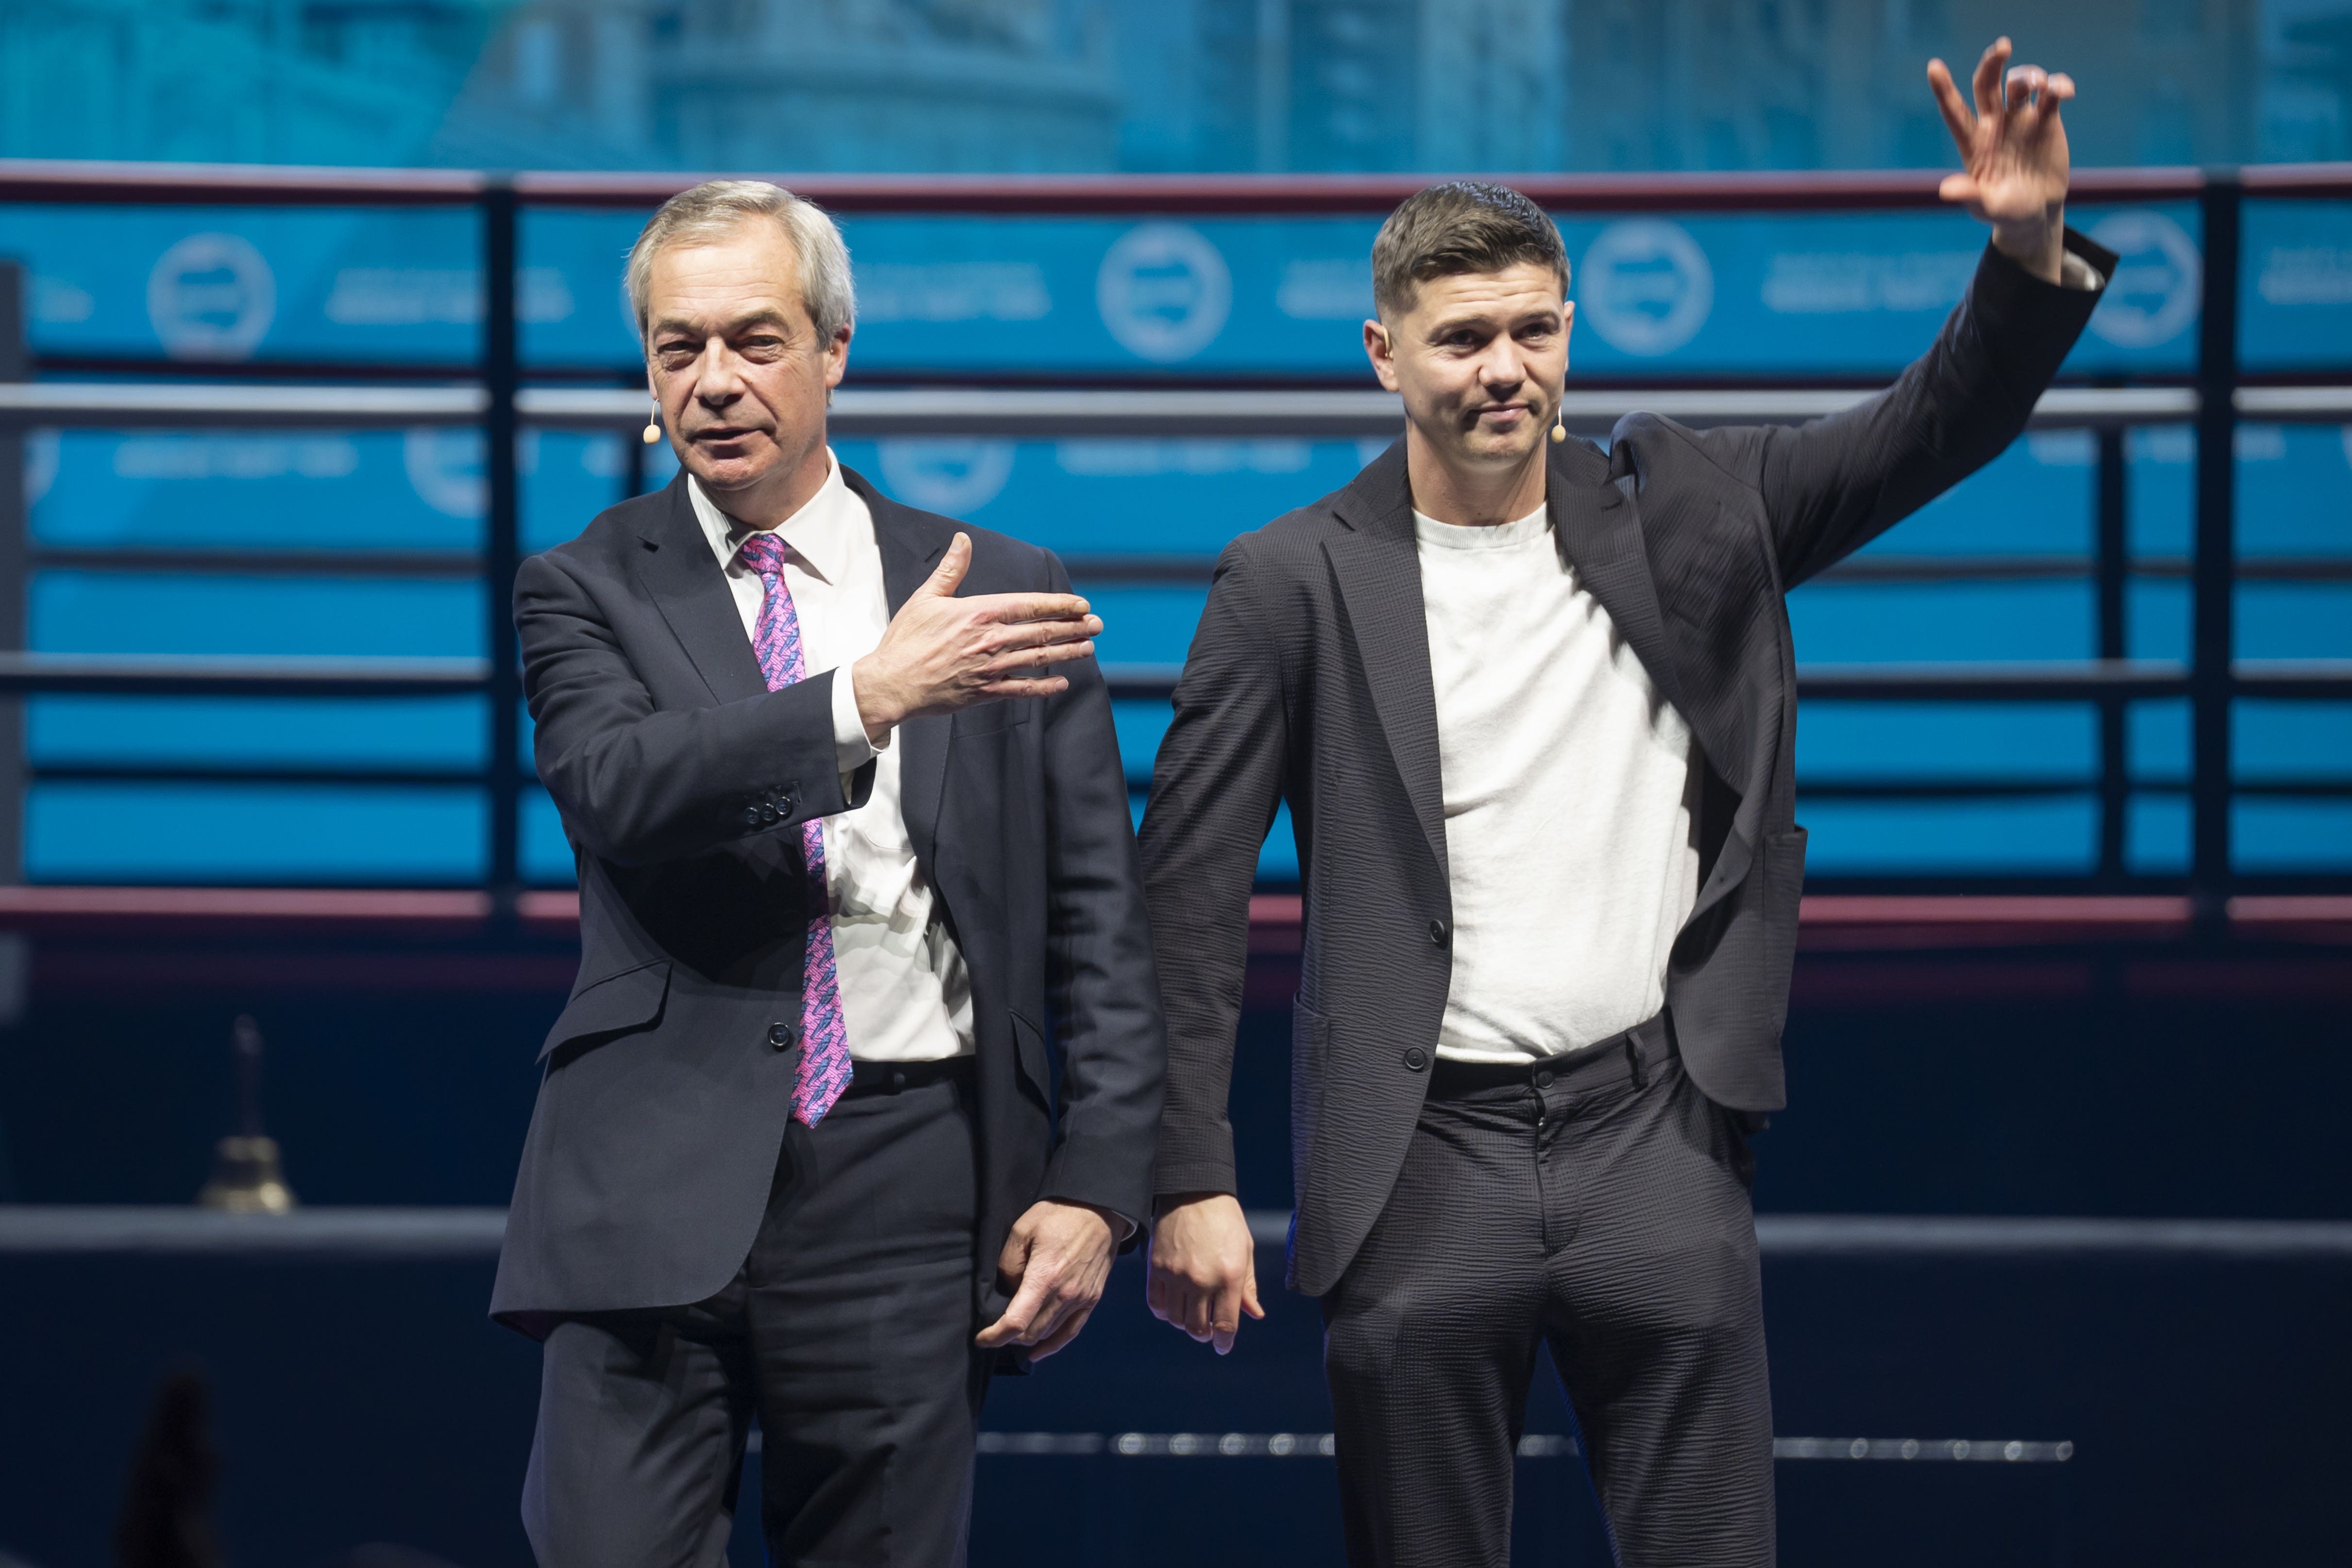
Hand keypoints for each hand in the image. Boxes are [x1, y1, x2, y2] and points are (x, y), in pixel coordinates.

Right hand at [852, 533, 1101, 743]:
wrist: (891, 683)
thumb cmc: (906, 639)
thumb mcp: (926, 598)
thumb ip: (951, 569)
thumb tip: (963, 539)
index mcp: (978, 613)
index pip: (1030, 605)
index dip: (1059, 605)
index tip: (1082, 604)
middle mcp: (990, 640)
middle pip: (1042, 632)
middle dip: (1074, 627)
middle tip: (1098, 625)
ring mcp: (990, 668)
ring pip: (1038, 658)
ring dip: (1067, 652)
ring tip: (1089, 648)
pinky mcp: (984, 693)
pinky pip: (1022, 689)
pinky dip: (1044, 686)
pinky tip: (1062, 682)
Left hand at [975, 1200, 1115, 1360]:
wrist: (1100, 1209)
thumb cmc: (1059, 1215)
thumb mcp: (1022, 1230)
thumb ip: (1009, 1264)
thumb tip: (1009, 1290)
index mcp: (1045, 1277)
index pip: (1016, 1322)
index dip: (995, 1336)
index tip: (981, 1338)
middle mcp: (1065, 1294)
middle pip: (1032, 1333)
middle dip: (1009, 1337)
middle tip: (996, 1330)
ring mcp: (1082, 1299)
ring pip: (1049, 1334)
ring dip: (1028, 1338)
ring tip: (1014, 1334)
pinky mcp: (1092, 1299)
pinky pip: (1071, 1331)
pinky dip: (1053, 1345)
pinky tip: (1039, 1351)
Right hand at [1146, 1193, 1263, 1355]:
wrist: (1193, 1191)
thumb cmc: (1225, 1220)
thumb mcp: (1245, 1250)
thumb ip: (1248, 1286)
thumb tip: (1254, 1314)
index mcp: (1229, 1276)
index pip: (1226, 1324)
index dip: (1224, 1342)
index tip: (1223, 1346)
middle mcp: (1201, 1280)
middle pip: (1198, 1328)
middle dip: (1205, 1334)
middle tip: (1208, 1329)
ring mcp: (1176, 1275)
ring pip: (1176, 1320)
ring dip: (1185, 1324)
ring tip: (1192, 1314)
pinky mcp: (1156, 1268)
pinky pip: (1156, 1304)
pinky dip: (1165, 1312)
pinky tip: (1173, 1306)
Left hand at [1928, 38, 2072, 284]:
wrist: (2036, 213)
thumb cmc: (2005, 211)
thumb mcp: (1986, 207)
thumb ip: (1969, 196)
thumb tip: (1946, 190)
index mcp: (1973, 142)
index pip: (1954, 110)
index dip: (1943, 89)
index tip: (1934, 66)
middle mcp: (1994, 124)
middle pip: (1987, 83)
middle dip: (1992, 63)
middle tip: (2003, 46)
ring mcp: (2020, 118)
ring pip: (2020, 82)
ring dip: (2029, 75)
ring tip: (2040, 86)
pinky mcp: (2047, 119)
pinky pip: (2052, 92)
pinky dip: (2059, 85)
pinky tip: (2063, 91)